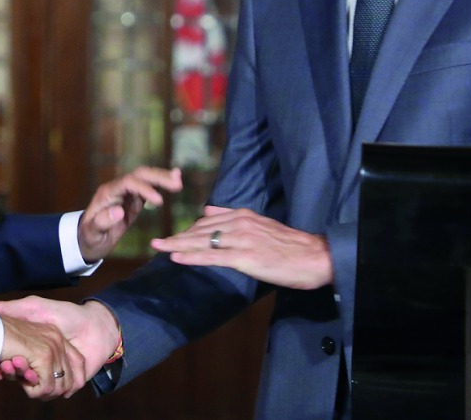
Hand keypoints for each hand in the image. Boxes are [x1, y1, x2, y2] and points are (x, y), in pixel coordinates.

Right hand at [0, 297, 120, 391]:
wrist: (95, 323)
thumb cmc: (65, 313)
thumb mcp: (33, 307)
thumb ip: (8, 307)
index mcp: (32, 352)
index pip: (10, 367)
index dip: (1, 369)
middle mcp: (42, 365)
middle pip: (21, 380)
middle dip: (13, 375)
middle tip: (10, 365)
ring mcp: (56, 374)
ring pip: (37, 390)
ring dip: (31, 383)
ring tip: (27, 368)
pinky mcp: (72, 382)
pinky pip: (57, 393)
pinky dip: (51, 389)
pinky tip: (45, 377)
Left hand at [78, 166, 182, 261]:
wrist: (87, 240)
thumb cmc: (89, 237)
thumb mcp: (92, 233)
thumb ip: (103, 221)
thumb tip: (119, 210)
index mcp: (108, 193)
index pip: (128, 183)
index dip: (144, 189)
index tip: (159, 202)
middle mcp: (118, 188)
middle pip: (139, 175)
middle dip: (158, 177)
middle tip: (177, 185)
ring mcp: (126, 192)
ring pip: (146, 178)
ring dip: (162, 177)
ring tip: (179, 180)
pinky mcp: (134, 199)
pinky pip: (149, 187)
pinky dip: (161, 184)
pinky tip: (174, 181)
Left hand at [149, 205, 332, 289]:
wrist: (314, 257)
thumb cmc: (290, 246)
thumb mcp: (261, 225)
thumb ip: (234, 219)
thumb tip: (207, 212)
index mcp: (243, 215)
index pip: (208, 222)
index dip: (188, 231)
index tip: (172, 236)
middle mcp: (239, 224)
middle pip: (200, 231)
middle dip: (177, 237)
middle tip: (156, 242)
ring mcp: (241, 240)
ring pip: (202, 242)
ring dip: (178, 246)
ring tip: (158, 247)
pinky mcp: (245, 258)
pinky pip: (213, 257)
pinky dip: (192, 257)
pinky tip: (176, 258)